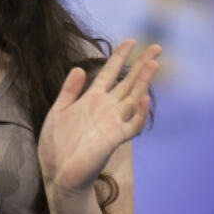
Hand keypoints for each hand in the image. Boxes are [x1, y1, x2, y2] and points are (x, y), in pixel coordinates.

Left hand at [38, 40, 160, 195]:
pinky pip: (131, 125)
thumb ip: (69, 90)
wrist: (57, 173)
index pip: (110, 73)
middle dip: (141, 64)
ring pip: (133, 98)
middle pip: (128, 82)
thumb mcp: (58, 111)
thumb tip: (79, 67)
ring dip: (144, 82)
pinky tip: (144, 99)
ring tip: (154, 64)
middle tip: (156, 46)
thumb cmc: (57, 145)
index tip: (130, 41)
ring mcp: (112, 123)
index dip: (120, 56)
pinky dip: (139, 113)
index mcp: (91, 99)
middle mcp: (105, 108)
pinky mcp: (114, 139)